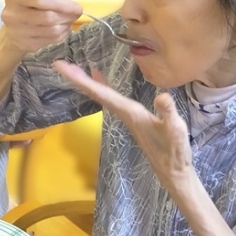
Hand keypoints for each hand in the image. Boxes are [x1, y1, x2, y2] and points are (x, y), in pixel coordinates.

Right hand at [1, 0, 82, 54]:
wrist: (13, 30)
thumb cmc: (27, 7)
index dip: (61, 4)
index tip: (77, 7)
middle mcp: (12, 15)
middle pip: (48, 17)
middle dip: (67, 16)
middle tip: (77, 14)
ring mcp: (18, 33)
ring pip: (52, 31)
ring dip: (66, 25)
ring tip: (70, 20)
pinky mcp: (26, 45)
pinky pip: (51, 40)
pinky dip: (62, 34)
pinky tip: (63, 29)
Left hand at [53, 60, 194, 191]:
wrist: (172, 171)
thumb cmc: (174, 151)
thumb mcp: (175, 130)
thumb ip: (168, 113)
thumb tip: (161, 96)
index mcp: (130, 113)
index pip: (101, 94)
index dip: (82, 80)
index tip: (62, 69)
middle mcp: (123, 113)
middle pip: (96, 93)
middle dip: (78, 79)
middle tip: (59, 64)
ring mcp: (126, 116)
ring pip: (101, 95)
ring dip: (87, 82)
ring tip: (75, 68)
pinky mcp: (131, 117)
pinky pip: (110, 97)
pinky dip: (102, 86)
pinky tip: (100, 79)